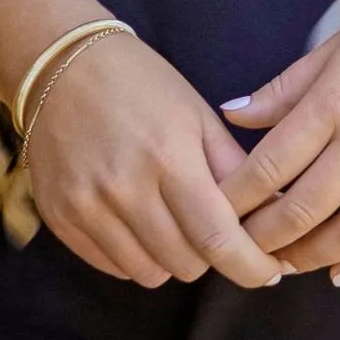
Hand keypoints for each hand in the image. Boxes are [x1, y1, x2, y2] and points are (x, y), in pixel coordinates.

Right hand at [24, 33, 286, 289]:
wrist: (59, 66)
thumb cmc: (140, 84)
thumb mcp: (198, 115)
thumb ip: (236, 170)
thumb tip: (279, 212)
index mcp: (168, 156)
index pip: (217, 237)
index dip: (250, 266)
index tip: (270, 271)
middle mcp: (124, 188)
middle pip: (186, 264)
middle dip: (211, 254)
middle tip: (212, 226)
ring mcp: (86, 207)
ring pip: (150, 274)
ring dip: (172, 258)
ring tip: (172, 220)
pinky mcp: (60, 219)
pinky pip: (113, 267)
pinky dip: (135, 255)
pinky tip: (138, 221)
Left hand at [214, 0, 339, 281]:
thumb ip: (286, 87)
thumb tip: (231, 116)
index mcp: (338, 99)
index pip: (271, 166)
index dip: (235, 199)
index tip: (212, 212)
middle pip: (304, 210)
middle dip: (264, 239)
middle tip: (241, 249)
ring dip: (310, 257)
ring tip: (285, 263)